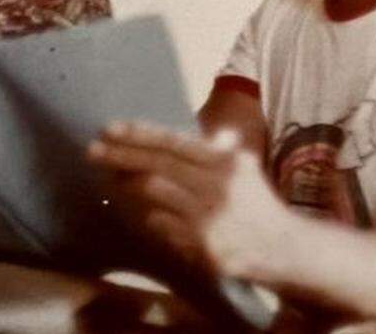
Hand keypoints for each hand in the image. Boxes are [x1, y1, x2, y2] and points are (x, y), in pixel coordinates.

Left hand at [88, 121, 291, 280]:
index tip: (111, 128)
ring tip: (109, 176)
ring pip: (155, 194)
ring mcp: (207, 216)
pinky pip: (163, 226)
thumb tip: (217, 134)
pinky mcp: (203, 245)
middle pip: (158, 165)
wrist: (281, 247)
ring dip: (128, 185)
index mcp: (221, 162)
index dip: (140, 134)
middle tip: (93, 149)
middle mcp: (214, 185)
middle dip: (121, 156)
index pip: (172, 142)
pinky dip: (149, 217)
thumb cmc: (257, 204)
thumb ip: (226, 150)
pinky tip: (140, 211)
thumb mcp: (246, 169)